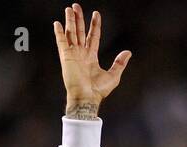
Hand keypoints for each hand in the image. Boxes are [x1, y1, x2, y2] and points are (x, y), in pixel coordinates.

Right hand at [53, 4, 130, 118]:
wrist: (87, 97)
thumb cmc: (98, 91)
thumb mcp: (114, 75)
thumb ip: (119, 63)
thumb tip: (128, 52)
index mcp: (91, 57)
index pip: (93, 36)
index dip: (94, 25)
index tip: (95, 14)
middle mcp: (81, 54)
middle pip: (80, 32)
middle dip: (79, 18)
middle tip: (76, 6)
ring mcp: (73, 54)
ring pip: (71, 33)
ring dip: (70, 21)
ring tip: (69, 9)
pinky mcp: (66, 57)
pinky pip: (61, 42)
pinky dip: (59, 33)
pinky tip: (57, 23)